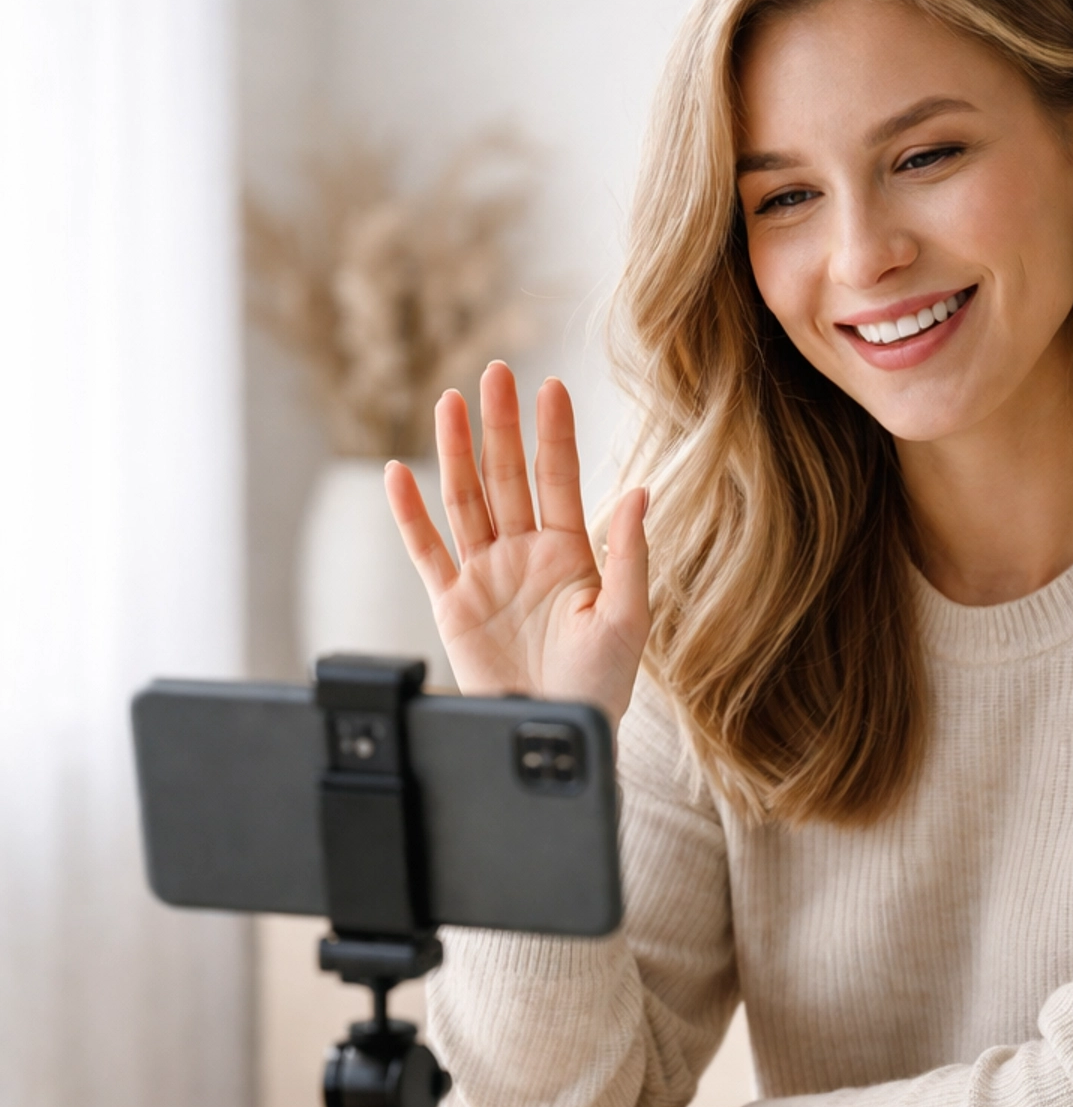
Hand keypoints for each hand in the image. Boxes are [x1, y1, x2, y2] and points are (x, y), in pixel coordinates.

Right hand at [385, 362, 649, 717]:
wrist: (556, 732)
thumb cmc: (600, 686)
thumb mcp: (628, 620)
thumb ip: (630, 555)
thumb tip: (640, 491)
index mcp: (570, 553)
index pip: (558, 479)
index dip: (554, 434)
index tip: (551, 386)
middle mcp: (524, 554)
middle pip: (506, 477)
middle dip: (501, 425)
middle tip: (495, 373)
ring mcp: (485, 575)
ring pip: (465, 500)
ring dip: (457, 452)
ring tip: (449, 401)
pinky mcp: (452, 605)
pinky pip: (425, 551)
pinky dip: (409, 514)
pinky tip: (398, 473)